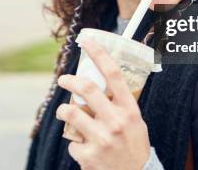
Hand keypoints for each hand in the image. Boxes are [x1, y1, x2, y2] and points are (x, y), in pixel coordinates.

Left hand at [56, 38, 150, 169]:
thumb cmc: (134, 146)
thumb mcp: (135, 122)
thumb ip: (119, 105)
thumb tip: (98, 85)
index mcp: (129, 109)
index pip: (114, 74)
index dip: (98, 54)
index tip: (86, 41)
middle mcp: (116, 121)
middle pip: (86, 89)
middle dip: (69, 80)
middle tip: (63, 79)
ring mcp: (101, 139)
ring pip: (70, 113)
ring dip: (62, 111)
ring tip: (63, 112)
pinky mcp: (88, 156)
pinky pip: (72, 142)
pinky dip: (75, 144)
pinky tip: (85, 149)